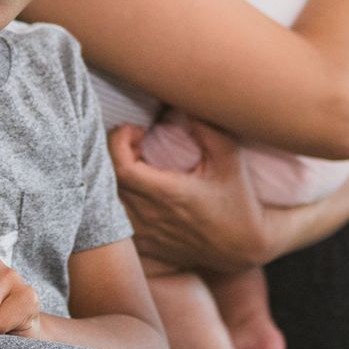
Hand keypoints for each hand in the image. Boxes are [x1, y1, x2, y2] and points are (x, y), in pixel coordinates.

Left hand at [108, 120, 273, 270]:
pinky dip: (113, 200)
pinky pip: (113, 223)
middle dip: (112, 152)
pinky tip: (131, 189)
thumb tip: (181, 101)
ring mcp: (144, 235)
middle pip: (107, 181)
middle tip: (134, 142)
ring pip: (105, 202)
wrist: (243, 247)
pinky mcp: (143, 246)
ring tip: (132, 163)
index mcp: (169, 194)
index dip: (119, 141)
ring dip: (111, 176)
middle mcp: (151, 216)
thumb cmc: (238, 200)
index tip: (136, 130)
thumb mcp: (229, 158)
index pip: (121, 166)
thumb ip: (206, 127)